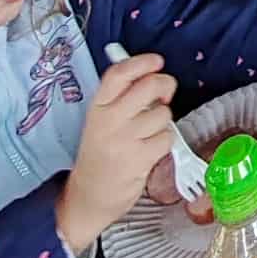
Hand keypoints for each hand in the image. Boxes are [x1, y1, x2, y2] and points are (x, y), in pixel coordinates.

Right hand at [56, 53, 175, 250]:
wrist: (89, 196)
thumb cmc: (100, 153)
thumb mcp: (100, 120)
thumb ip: (121, 95)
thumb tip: (149, 70)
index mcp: (98, 107)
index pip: (119, 74)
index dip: (142, 62)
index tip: (156, 61)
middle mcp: (110, 121)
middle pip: (149, 86)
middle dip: (165, 84)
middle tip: (164, 93)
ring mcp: (125, 141)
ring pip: (163, 113)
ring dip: (163, 121)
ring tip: (148, 131)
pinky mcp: (140, 160)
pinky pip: (167, 137)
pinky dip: (164, 141)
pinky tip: (150, 148)